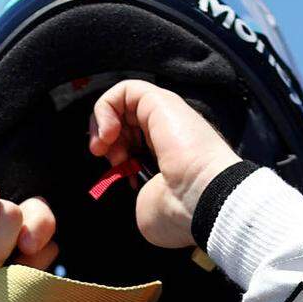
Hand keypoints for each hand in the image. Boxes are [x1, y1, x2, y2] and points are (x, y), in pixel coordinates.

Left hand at [89, 80, 240, 249]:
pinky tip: (109, 132)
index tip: (117, 175)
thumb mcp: (143, 207)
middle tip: (111, 162)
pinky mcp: (160, 101)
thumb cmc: (177, 212)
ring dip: (102, 125)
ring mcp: (165, 116)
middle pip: (125, 123)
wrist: (200, 199)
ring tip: (104, 147)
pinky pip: (124, 89)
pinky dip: (106, 107)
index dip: (115, 156)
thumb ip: (132, 191)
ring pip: (122, 104)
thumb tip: (122, 186)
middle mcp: (167, 135)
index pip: (132, 145)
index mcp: (167, 160)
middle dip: (107, 142)